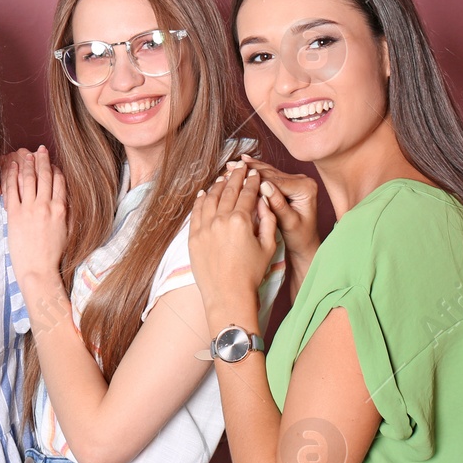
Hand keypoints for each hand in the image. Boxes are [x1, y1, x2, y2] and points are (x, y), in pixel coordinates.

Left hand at [2, 146, 67, 287]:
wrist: (38, 270)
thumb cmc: (54, 255)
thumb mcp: (67, 232)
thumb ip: (67, 213)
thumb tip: (65, 200)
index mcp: (61, 210)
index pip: (60, 182)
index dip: (56, 170)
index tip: (53, 163)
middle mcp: (46, 206)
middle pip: (45, 176)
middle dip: (43, 160)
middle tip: (41, 149)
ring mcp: (29, 209)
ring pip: (29, 179)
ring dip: (27, 164)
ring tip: (26, 153)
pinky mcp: (14, 214)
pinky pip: (12, 189)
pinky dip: (11, 175)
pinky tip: (11, 166)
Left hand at [190, 163, 276, 310]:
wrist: (228, 295)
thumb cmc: (251, 274)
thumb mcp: (268, 246)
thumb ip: (268, 220)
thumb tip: (264, 200)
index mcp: (241, 221)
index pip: (247, 194)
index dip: (252, 182)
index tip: (255, 173)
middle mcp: (220, 220)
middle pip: (228, 191)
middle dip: (235, 176)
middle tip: (240, 166)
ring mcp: (204, 228)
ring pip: (210, 198)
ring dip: (218, 185)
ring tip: (224, 177)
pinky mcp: (193, 237)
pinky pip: (196, 212)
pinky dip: (200, 200)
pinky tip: (205, 193)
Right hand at [242, 155, 319, 266]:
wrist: (305, 243)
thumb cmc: (299, 237)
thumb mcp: (289, 223)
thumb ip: (278, 204)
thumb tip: (264, 185)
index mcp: (305, 188)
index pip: (276, 183)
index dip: (255, 181)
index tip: (237, 180)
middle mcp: (302, 181)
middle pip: (271, 174)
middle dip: (250, 171)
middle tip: (229, 166)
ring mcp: (296, 180)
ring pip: (269, 172)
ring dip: (250, 167)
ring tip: (232, 164)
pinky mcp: (289, 183)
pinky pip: (270, 175)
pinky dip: (256, 170)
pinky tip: (244, 162)